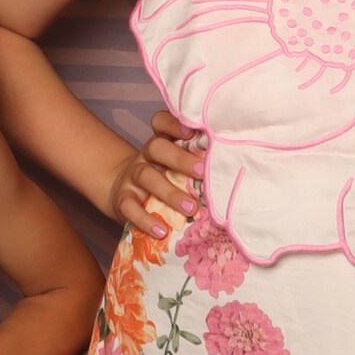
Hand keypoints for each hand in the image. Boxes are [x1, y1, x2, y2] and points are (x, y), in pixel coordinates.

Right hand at [106, 111, 205, 237]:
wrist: (124, 193)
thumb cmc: (163, 179)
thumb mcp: (176, 167)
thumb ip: (196, 164)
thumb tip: (232, 171)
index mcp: (162, 143)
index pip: (161, 123)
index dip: (174, 124)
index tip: (193, 131)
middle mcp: (146, 156)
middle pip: (156, 147)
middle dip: (180, 159)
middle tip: (202, 172)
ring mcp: (132, 177)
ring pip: (146, 176)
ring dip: (170, 192)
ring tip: (190, 208)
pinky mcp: (122, 199)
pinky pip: (130, 207)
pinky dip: (145, 220)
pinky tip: (162, 231)